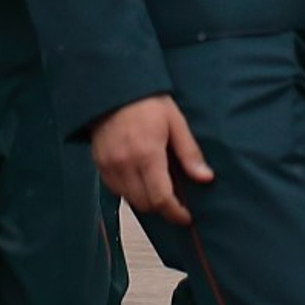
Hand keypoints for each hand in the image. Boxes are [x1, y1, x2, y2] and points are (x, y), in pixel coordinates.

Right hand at [91, 94, 215, 223]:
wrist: (114, 87)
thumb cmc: (147, 101)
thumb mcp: (175, 121)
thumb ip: (189, 152)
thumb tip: (205, 177)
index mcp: (147, 154)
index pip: (161, 198)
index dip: (175, 213)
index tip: (186, 216)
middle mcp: (125, 164)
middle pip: (145, 204)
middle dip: (162, 207)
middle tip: (176, 199)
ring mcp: (109, 166)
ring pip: (130, 200)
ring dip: (146, 200)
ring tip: (158, 186)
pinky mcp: (99, 165)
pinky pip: (116, 190)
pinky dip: (130, 191)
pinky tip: (140, 178)